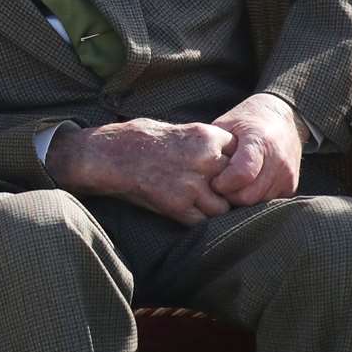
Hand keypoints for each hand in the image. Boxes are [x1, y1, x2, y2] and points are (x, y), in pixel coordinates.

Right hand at [47, 118, 235, 225]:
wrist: (109, 155)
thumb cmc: (142, 140)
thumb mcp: (182, 131)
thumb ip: (208, 146)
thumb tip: (232, 162)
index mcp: (207, 137)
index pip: (242, 158)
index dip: (233, 168)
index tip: (223, 172)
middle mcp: (204, 160)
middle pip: (236, 184)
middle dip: (227, 190)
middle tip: (214, 192)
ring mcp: (192, 184)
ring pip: (222, 207)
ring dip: (212, 208)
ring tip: (197, 202)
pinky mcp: (177, 205)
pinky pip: (201, 221)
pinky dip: (195, 219)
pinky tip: (183, 210)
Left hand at [209, 92, 303, 206]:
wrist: (283, 118)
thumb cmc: (247, 120)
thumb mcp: (227, 124)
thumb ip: (215, 147)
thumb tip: (196, 169)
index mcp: (260, 141)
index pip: (241, 175)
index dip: (222, 183)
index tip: (212, 180)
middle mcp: (278, 160)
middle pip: (248, 195)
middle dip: (228, 195)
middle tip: (218, 187)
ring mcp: (287, 175)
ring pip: (258, 202)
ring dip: (240, 199)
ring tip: (230, 186)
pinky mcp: (291, 185)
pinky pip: (268, 202)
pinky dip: (254, 198)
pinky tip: (244, 187)